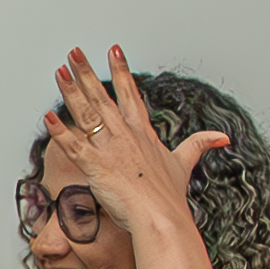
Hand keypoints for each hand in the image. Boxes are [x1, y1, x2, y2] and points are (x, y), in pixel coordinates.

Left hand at [49, 43, 228, 234]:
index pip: (130, 94)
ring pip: (87, 114)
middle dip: (87, 72)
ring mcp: (110, 149)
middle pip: (103, 97)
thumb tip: (222, 137)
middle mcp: (125, 135)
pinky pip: (74, 146)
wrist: (161, 217)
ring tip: (60, 72)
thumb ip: (200, 145)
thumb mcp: (185, 165)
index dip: (121, 71)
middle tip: (75, 52)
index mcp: (142, 133)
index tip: (114, 51)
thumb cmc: (168, 197)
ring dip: (71, 92)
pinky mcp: (96, 166)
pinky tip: (47, 118)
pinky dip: (60, 132)